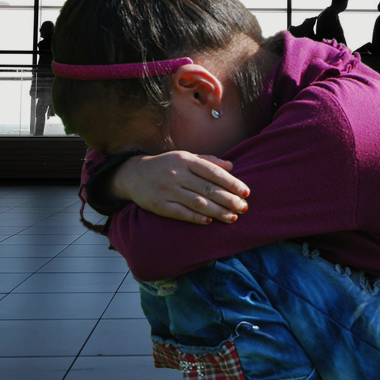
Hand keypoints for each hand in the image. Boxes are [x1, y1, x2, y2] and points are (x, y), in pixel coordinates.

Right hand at [111, 151, 249, 224]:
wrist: (133, 175)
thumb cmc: (166, 165)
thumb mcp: (185, 157)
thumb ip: (208, 161)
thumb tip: (231, 166)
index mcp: (185, 160)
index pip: (213, 172)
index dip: (232, 183)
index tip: (246, 192)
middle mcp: (177, 174)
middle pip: (208, 188)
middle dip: (229, 199)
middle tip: (244, 208)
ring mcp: (167, 190)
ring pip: (197, 202)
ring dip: (218, 211)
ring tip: (233, 217)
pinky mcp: (159, 204)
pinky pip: (181, 212)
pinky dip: (196, 217)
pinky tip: (210, 221)